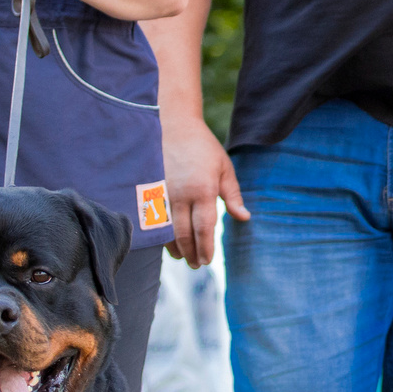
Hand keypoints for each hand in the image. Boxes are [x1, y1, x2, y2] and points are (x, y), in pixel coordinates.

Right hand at [163, 113, 247, 268]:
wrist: (173, 126)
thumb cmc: (203, 147)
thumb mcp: (224, 168)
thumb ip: (233, 196)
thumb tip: (244, 218)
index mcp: (202, 191)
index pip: (204, 228)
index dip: (205, 248)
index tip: (207, 260)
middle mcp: (180, 195)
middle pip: (184, 234)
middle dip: (191, 253)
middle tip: (196, 265)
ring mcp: (162, 194)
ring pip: (165, 230)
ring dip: (174, 247)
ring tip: (183, 257)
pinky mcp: (149, 191)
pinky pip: (154, 220)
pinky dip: (160, 234)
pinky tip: (167, 241)